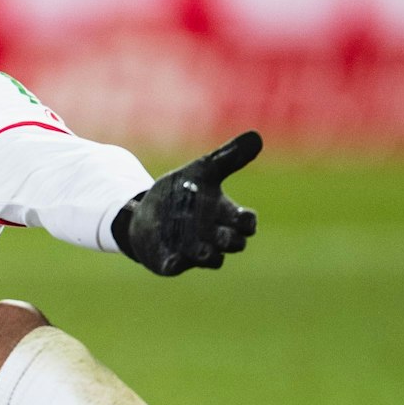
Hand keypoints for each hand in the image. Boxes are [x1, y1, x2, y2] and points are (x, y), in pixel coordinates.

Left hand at [112, 131, 261, 275]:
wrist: (147, 211)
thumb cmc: (181, 193)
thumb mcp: (202, 171)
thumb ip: (228, 158)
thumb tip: (256, 136)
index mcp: (224, 215)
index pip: (246, 223)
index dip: (247, 222)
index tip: (243, 217)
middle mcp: (213, 235)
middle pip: (234, 244)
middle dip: (230, 239)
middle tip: (220, 232)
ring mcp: (192, 250)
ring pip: (211, 259)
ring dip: (207, 254)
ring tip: (199, 247)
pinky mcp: (170, 260)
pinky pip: (175, 267)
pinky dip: (175, 265)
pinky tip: (171, 260)